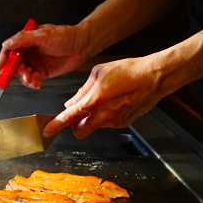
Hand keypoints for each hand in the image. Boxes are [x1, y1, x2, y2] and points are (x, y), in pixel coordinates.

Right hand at [0, 24, 87, 88]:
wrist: (82, 46)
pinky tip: (37, 83)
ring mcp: (35, 62)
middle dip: (17, 72)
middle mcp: (28, 51)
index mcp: (26, 40)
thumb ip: (24, 39)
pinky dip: (32, 83)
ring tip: (33, 81)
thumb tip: (7, 44)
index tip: (0, 67)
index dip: (3, 58)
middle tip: (24, 75)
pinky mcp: (42, 72)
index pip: (9, 49)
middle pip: (14, 64)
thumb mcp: (43, 35)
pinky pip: (32, 79)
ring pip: (23, 74)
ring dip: (25, 79)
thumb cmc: (65, 36)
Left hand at [43, 56, 166, 137]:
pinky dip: (105, 116)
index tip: (47, 131)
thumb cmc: (129, 71)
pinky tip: (114, 102)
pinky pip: (107, 124)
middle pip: (79, 131)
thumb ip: (82, 91)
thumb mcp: (99, 73)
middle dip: (75, 126)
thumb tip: (71, 103)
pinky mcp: (124, 124)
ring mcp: (114, 122)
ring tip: (105, 99)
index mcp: (94, 101)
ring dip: (92, 118)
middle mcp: (103, 115)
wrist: (155, 77)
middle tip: (77, 115)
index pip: (68, 118)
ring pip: (94, 126)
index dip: (55, 126)